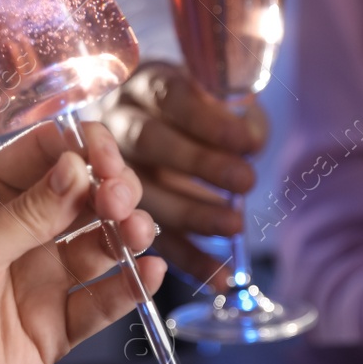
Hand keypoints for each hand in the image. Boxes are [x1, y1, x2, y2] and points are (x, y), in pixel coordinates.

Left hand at [0, 121, 162, 363]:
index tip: (104, 153)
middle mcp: (19, 237)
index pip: (46, 157)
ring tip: (137, 233)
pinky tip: (148, 272)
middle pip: (84, 199)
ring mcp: (40, 282)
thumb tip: (74, 166)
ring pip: (100, 247)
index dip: (81, 148)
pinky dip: (131, 287)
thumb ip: (26, 213)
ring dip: (126, 234)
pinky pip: (103, 302)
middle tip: (119, 198)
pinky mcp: (54, 329)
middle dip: (110, 190)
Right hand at [106, 62, 266, 289]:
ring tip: (233, 226)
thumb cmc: (194, 111)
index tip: (247, 141)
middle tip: (244, 181)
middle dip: (198, 163)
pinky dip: (188, 261)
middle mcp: (117, 123)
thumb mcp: (215, 98)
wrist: (152, 129)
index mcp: (146, 85)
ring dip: (191, 213)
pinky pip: (151, 237)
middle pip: (150, 142)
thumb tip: (253, 141)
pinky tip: (221, 278)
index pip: (170, 97)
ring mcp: (109, 172)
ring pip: (142, 193)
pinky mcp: (120, 218)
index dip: (208, 120)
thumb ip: (234, 113)